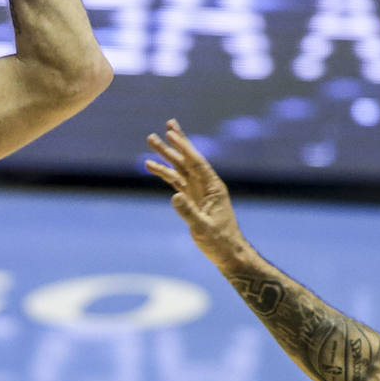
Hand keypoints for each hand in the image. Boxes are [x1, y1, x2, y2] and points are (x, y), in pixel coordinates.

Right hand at [144, 121, 245, 266]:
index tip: (171, 133)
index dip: (183, 147)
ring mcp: (198, 191)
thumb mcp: (203, 229)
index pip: (196, 163)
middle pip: (188, 160)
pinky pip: (175, 181)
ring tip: (151, 140)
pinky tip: (151, 166)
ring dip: (167, 155)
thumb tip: (173, 196)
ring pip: (180, 168)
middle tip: (164, 126)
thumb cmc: (220, 242)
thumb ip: (188, 212)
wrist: (228, 254)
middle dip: (175, 144)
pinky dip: (164, 173)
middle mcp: (206, 185)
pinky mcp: (191, 199)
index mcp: (213, 188)